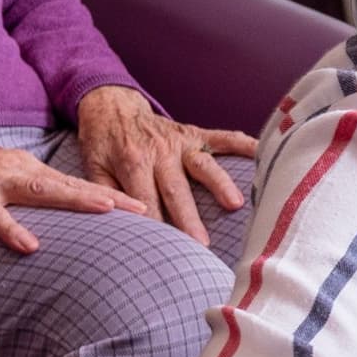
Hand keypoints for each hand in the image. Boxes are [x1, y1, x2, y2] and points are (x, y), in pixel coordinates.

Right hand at [0, 128, 143, 254]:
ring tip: (108, 211)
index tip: (145, 207)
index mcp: (27, 169)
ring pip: (42, 191)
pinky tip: (30, 246)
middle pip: (71, 185)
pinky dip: (12, 229)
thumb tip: (60, 215)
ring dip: (76, 201)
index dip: (111, 194)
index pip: (76, 183)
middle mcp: (18, 170)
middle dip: (110, 196)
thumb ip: (29, 196)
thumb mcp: (0, 180)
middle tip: (145, 209)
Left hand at [73, 83, 257, 244]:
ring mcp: (180, 142)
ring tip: (235, 204)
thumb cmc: (102, 143)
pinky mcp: (195, 134)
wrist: (111, 105)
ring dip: (219, 184)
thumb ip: (106, 193)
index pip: (145, 199)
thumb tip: (118, 225)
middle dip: (188, 217)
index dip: (154, 224)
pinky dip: (244, 145)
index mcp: (132, 161)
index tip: (164, 250)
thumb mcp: (92, 167)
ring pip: (204, 165)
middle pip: (176, 189)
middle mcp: (159, 151)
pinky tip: (264, 154)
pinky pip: (223, 138)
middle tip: (200, 245)